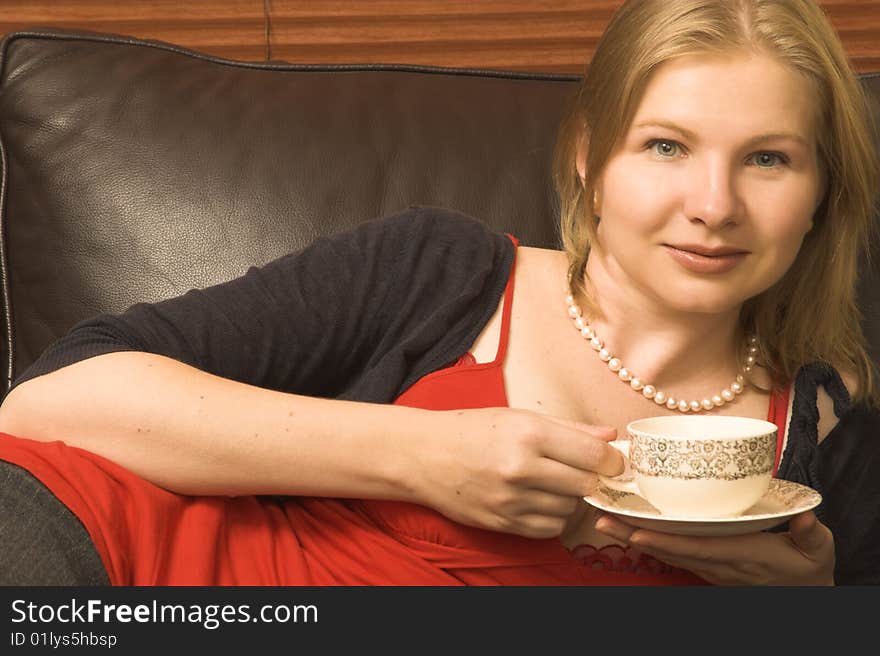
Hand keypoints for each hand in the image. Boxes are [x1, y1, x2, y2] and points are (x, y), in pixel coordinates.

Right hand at [409, 407, 623, 538]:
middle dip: (591, 479)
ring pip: (569, 509)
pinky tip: (539, 500)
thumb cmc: (472, 430)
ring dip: (570, 498)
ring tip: (552, 482)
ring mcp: (511, 500)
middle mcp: (521, 468)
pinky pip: (549, 528)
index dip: (612, 460)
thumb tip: (611, 437)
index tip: (612, 460)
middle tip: (583, 470)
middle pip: (586, 484)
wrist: (423, 456)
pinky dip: (553, 517)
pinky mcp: (503, 523)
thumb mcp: (519, 417)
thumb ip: (569, 428)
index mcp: (529, 434)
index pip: (593, 455)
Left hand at [595, 510, 834, 584]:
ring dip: (633, 536)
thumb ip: (811, 532)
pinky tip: (626, 529)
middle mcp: (720, 562)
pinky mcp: (707, 565)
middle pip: (671, 549)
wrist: (805, 593)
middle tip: (601, 519)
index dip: (666, 540)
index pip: (698, 547)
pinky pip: (673, 554)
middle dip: (633, 534)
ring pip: (667, 552)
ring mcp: (711, 566)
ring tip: (603, 520)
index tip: (637, 529)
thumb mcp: (818, 550)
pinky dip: (649, 542)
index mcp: (743, 554)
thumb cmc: (808, 567)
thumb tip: (805, 517)